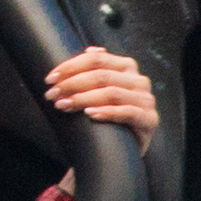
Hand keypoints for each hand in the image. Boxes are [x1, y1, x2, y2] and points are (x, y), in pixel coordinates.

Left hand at [44, 44, 161, 135]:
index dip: (71, 66)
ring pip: (111, 93)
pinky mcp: (150, 120)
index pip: (96, 59)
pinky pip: (127, 112)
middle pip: (101, 75)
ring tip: (64, 105)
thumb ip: (99, 70)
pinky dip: (106, 112)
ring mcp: (146, 100)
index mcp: (127, 67)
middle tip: (52, 95)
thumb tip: (90, 50)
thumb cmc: (111, 118)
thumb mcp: (103, 91)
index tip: (50, 79)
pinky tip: (89, 114)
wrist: (126, 150)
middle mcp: (138, 80)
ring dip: (83, 98)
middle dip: (72, 84)